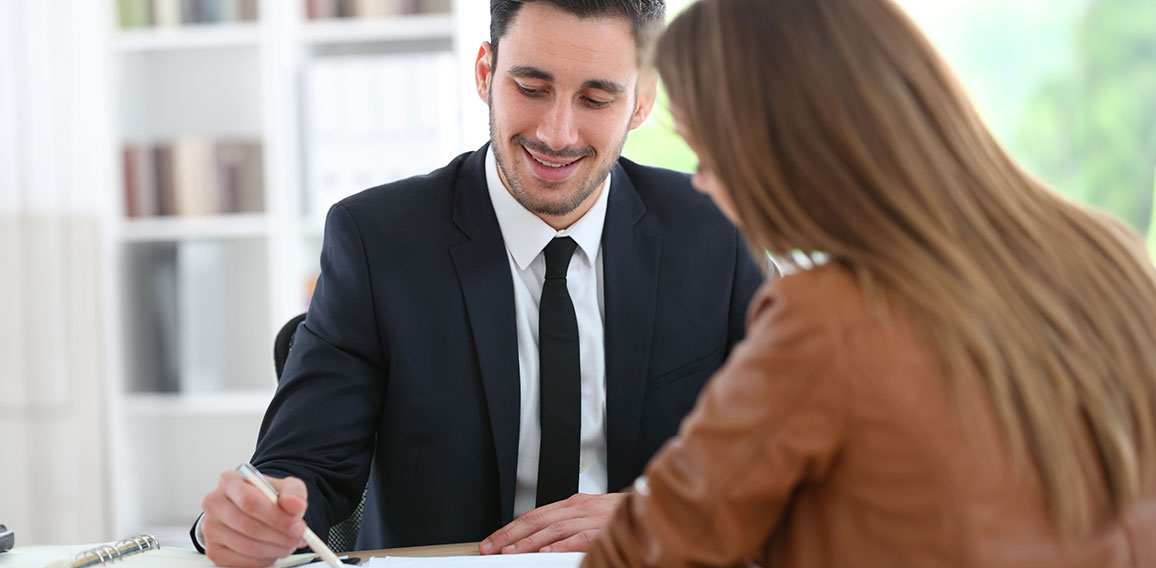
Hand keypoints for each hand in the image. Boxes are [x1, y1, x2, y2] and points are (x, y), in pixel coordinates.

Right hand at [199, 470, 309, 567]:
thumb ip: (293, 493)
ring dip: (274, 549)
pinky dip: (263, 560)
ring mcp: (210, 528)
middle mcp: (214, 503)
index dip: (276, 517)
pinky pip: (240, 561)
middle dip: (278, 535)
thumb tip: (295, 505)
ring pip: (245, 545)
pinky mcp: (213, 549)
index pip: (249, 501)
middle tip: (297, 537)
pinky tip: (274, 551)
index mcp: (229, 481)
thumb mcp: (286, 487)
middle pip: (247, 525)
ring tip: (289, 544)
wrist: (255, 509)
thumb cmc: (267, 497)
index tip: (296, 525)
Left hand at [479, 493, 625, 554]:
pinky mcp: (607, 528)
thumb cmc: (622, 517)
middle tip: (492, 548)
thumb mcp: (590, 518)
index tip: (492, 541)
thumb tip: (540, 544)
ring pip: (555, 528)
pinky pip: (581, 537)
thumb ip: (567, 528)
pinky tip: (548, 553)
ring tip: (512, 553)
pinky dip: (563, 545)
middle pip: (538, 519)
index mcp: (574, 504)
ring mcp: (593, 516)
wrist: (655, 507)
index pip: (534, 515)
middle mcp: (580, 507)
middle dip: (512, 535)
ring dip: (531, 542)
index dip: (510, 529)